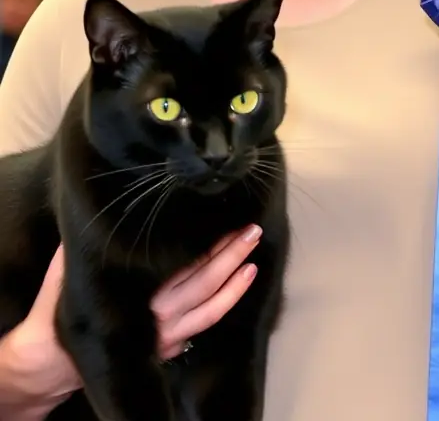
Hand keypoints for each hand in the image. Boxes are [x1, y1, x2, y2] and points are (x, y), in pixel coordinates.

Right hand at [0, 224, 260, 413]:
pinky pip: (203, 327)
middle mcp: (157, 314)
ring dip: (235, 283)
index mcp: (137, 290)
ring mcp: (166, 335)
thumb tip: (94, 208)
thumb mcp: (68, 270)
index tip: (225, 220)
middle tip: (252, 231)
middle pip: (203, 282)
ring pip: (210, 309)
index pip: (181, 264)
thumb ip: (86, 243)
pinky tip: (238, 287)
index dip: (208, 244)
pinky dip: (224, 306)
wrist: (54, 363)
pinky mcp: (168, 349)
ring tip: (253, 258)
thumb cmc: (63, 308)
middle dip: (231, 255)